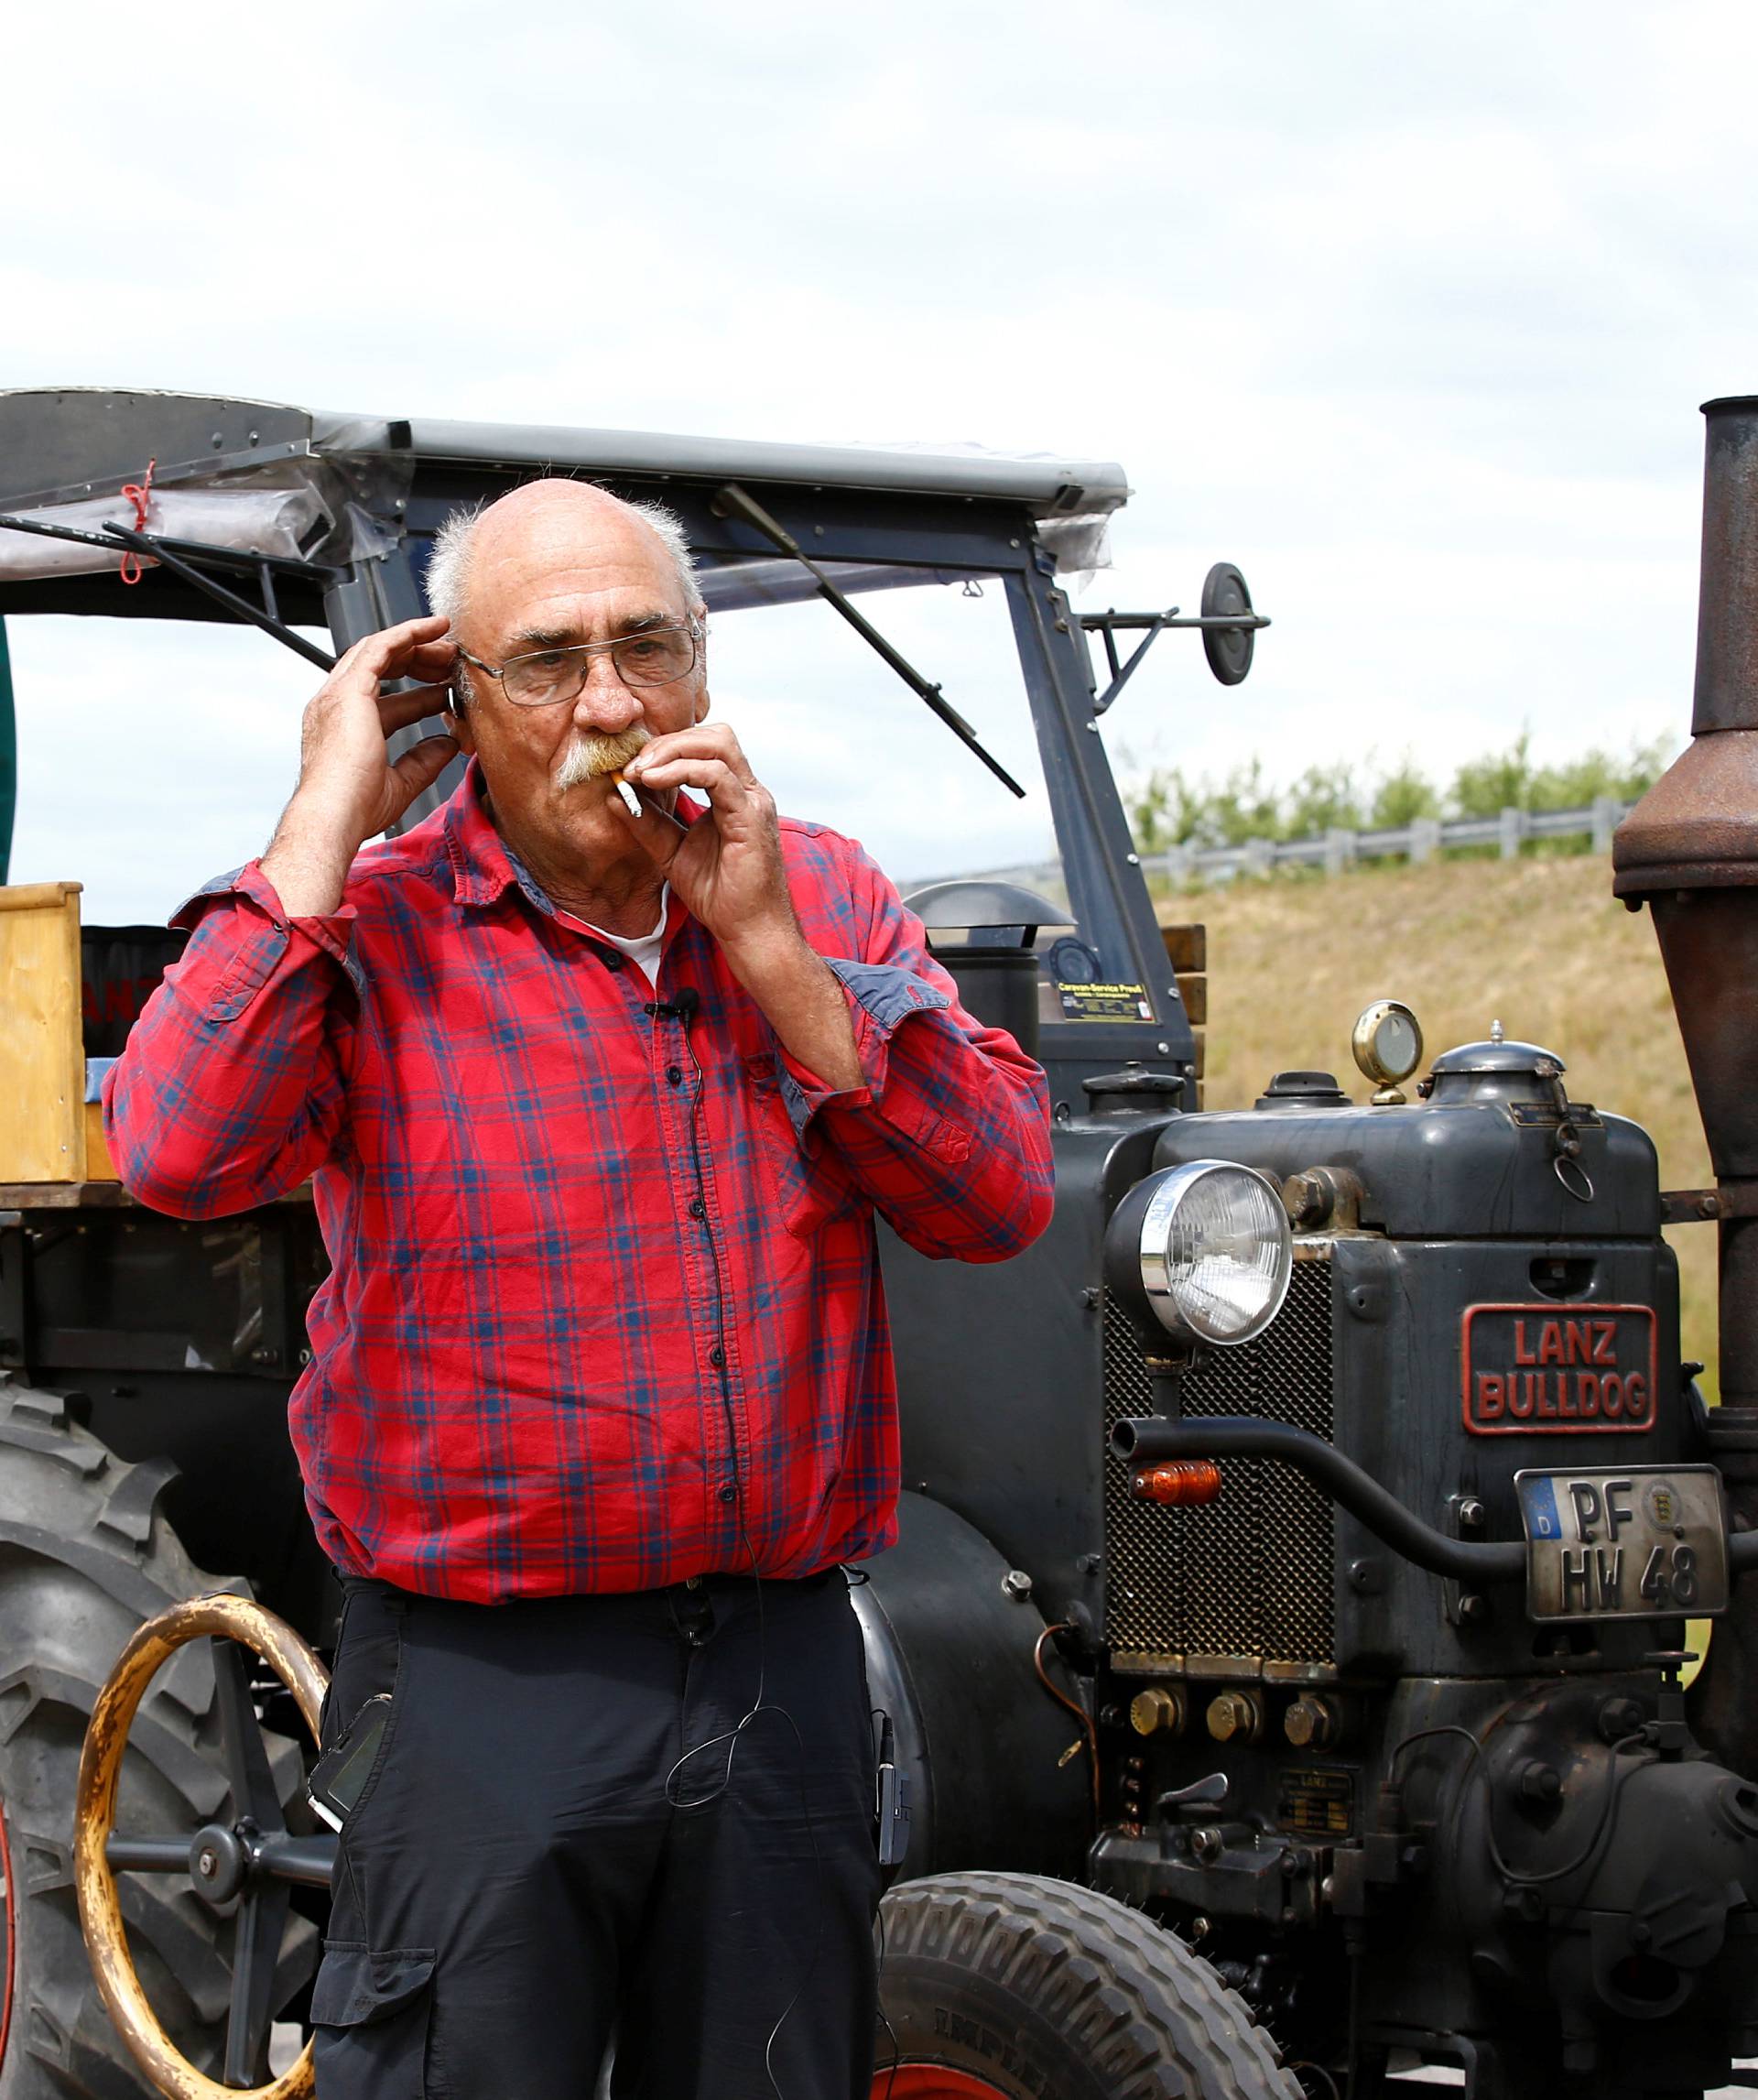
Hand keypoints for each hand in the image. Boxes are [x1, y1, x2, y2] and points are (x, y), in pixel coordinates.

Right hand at [263, 616, 458, 916]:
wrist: (334, 815)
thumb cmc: (355, 809)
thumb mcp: (401, 782)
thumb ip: (424, 760)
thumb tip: (448, 742)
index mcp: (343, 728)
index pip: (384, 699)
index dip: (417, 694)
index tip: (445, 693)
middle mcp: (335, 705)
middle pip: (379, 667)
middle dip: (417, 661)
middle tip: (451, 664)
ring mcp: (338, 695)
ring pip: (379, 651)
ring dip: (416, 644)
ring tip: (448, 641)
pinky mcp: (350, 689)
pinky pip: (381, 647)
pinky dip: (408, 633)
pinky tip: (433, 628)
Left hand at [615, 725, 862, 1087]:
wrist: (748, 931)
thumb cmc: (720, 896)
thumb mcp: (671, 853)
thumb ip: (648, 823)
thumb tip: (616, 795)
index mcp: (734, 795)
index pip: (704, 747)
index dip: (665, 749)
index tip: (630, 769)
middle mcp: (748, 791)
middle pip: (713, 735)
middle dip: (668, 742)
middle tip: (633, 766)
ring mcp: (754, 801)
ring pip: (717, 744)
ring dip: (672, 751)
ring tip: (641, 773)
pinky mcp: (751, 817)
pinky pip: (717, 775)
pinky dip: (682, 771)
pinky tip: (655, 783)